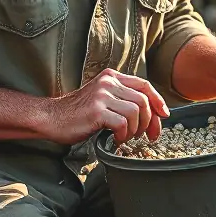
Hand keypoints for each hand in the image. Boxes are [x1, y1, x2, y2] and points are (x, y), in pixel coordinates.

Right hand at [42, 69, 169, 145]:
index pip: (144, 85)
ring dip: (135, 130)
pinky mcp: (96, 111)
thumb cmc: (79, 113)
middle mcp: (108, 83)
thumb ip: (123, 99)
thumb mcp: (103, 98)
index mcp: (112, 77)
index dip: (158, 100)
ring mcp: (102, 95)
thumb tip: (153, 113)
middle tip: (146, 136)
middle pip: (143, 100)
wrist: (51, 118)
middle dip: (149, 121)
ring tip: (125, 137)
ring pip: (135, 112)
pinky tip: (115, 139)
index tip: (164, 115)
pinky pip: (123, 123)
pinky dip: (123, 135)